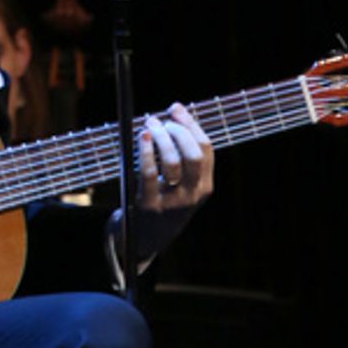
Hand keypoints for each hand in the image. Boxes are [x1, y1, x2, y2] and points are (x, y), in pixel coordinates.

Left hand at [132, 103, 214, 258]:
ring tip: (149, 125)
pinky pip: (149, 174)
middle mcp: (192, 195)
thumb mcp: (182, 183)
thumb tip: (175, 110)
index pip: (206, 149)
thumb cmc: (163, 200)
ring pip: (172, 162)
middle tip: (161, 120)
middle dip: (178, 130)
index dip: (191, 124)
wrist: (147, 238)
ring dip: (160, 138)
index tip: (176, 109)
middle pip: (193, 154)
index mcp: (204, 186)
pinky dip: (145, 152)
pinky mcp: (150, 206)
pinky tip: (141, 138)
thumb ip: (182, 154)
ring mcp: (172, 202)